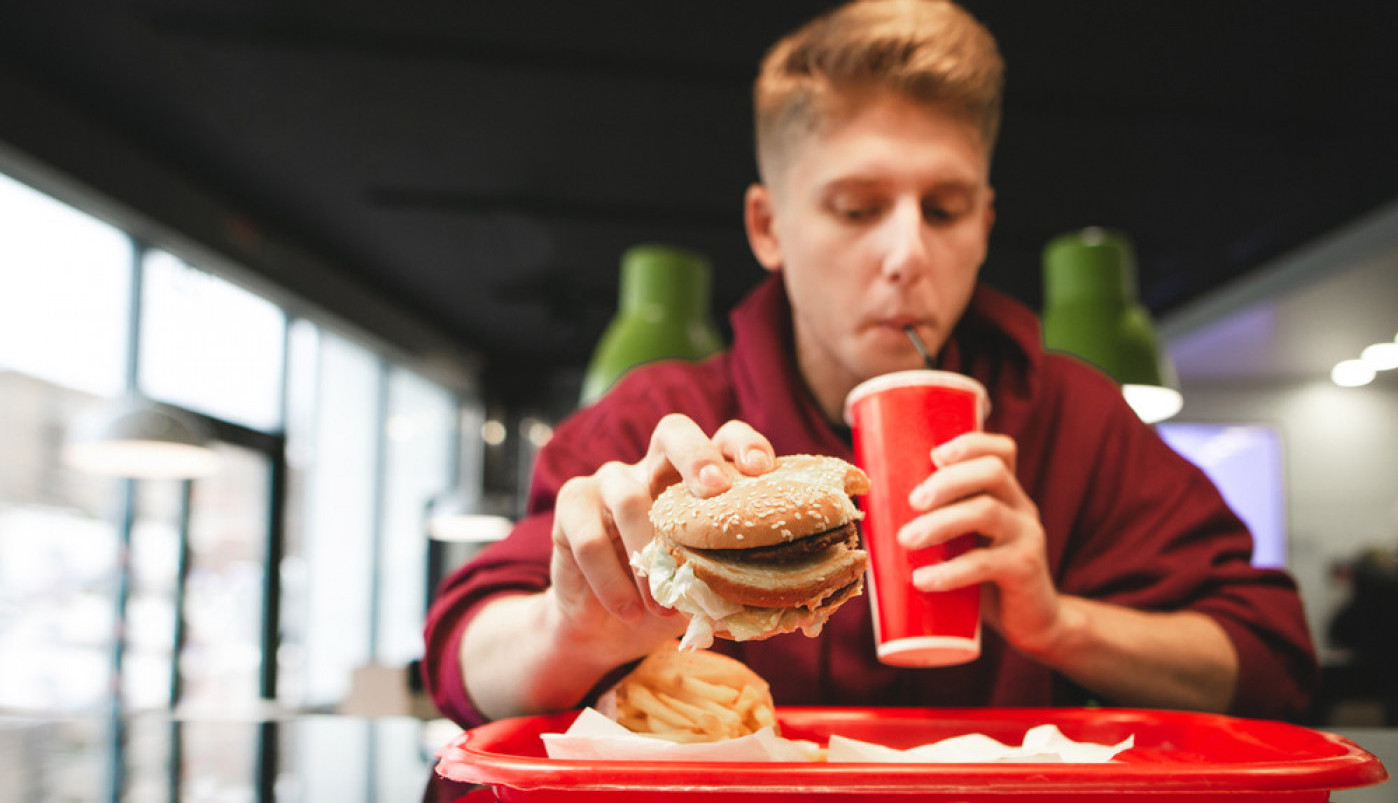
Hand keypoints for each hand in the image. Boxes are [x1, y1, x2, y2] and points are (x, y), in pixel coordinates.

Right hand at [547, 414, 775, 654]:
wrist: (606, 630)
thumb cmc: (669, 599)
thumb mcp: (707, 589)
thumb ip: (736, 582)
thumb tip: (781, 604)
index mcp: (696, 478)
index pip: (725, 438)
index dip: (744, 445)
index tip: (761, 470)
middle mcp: (654, 467)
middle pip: (673, 431)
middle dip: (697, 455)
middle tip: (715, 490)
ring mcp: (609, 481)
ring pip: (628, 496)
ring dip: (647, 554)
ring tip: (663, 604)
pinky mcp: (572, 506)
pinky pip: (588, 538)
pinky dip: (611, 580)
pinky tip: (628, 611)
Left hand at [895, 432, 1064, 656]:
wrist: (1031, 622)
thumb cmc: (985, 576)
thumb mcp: (967, 540)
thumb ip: (939, 522)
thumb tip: (873, 514)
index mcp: (1006, 493)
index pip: (1000, 451)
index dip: (969, 444)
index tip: (934, 455)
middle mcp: (1021, 507)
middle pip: (992, 472)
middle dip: (947, 480)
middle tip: (912, 501)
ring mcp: (1027, 537)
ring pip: (987, 511)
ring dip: (941, 522)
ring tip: (906, 540)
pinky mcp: (1025, 570)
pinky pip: (987, 563)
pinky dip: (951, 571)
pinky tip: (923, 580)